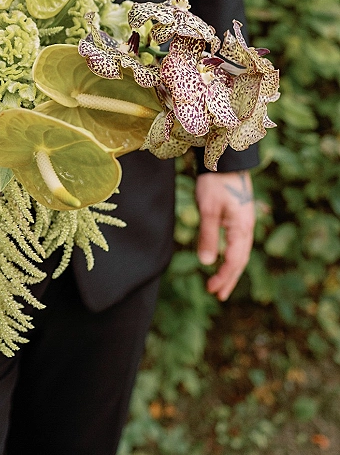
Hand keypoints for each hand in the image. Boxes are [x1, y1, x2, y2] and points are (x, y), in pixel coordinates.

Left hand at [195, 170, 254, 300]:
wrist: (225, 160)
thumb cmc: (215, 183)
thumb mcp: (208, 210)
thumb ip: (208, 236)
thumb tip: (207, 263)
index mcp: (241, 228)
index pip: (234, 261)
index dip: (224, 277)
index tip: (212, 289)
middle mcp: (247, 228)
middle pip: (240, 261)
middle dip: (229, 279)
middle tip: (218, 295)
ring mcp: (245, 223)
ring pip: (241, 253)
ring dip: (231, 270)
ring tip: (221, 284)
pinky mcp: (240, 218)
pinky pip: (239, 244)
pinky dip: (232, 256)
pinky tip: (224, 260)